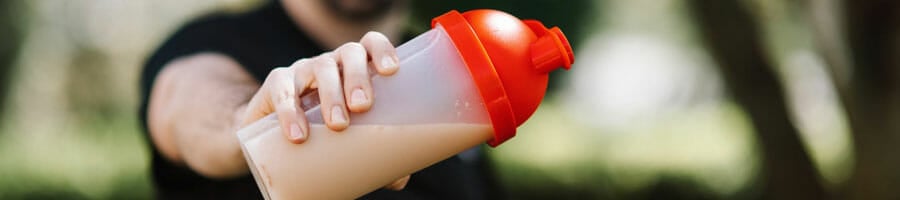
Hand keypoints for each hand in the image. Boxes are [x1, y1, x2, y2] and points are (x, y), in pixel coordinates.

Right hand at [241, 31, 398, 141]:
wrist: (273, 140)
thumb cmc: (324, 133)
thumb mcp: (349, 139)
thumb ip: (375, 154)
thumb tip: (400, 180)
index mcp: (355, 68)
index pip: (370, 44)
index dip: (382, 50)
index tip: (391, 70)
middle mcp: (331, 63)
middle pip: (349, 53)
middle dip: (358, 77)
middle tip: (362, 107)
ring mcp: (303, 69)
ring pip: (320, 67)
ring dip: (331, 93)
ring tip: (338, 125)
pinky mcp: (276, 83)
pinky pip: (283, 89)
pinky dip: (290, 111)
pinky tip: (298, 134)